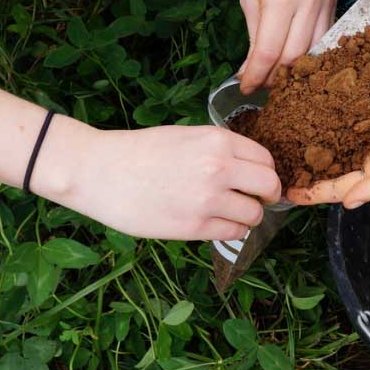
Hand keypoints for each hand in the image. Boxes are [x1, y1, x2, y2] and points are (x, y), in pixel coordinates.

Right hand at [40, 125, 281, 240]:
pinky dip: (231, 231)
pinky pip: (233, 233)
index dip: (265, 172)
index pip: (265, 160)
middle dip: (268, 196)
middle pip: (270, 186)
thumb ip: (218, 149)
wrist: (99, 171)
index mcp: (217, 140)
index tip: (259, 181)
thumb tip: (247, 168)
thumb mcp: (185, 136)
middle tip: (258, 200)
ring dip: (248, 216)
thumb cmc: (138, 152)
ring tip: (231, 214)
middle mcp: (219, 168)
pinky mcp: (194, 227)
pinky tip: (216, 224)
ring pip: (254, 215)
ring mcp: (208, 199)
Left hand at [234, 0, 335, 93]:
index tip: (246, 87)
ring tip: (277, 74)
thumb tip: (251, 72)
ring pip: (315, 50)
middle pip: (296, 56)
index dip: (256, 76)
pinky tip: (295, 56)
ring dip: (295, 68)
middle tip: (260, 84)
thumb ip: (253, 38)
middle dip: (276, 77)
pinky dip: (309, 51)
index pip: (269, 52)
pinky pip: (325, 35)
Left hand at [288, 30, 369, 207]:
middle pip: (332, 161)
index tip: (283, 192)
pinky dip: (329, 107)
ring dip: (312, 136)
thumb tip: (347, 205)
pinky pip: (349, 104)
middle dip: (305, 165)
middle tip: (273, 163)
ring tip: (284, 134)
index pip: (339, 187)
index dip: (312, 192)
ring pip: (336, 133)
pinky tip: (309, 101)